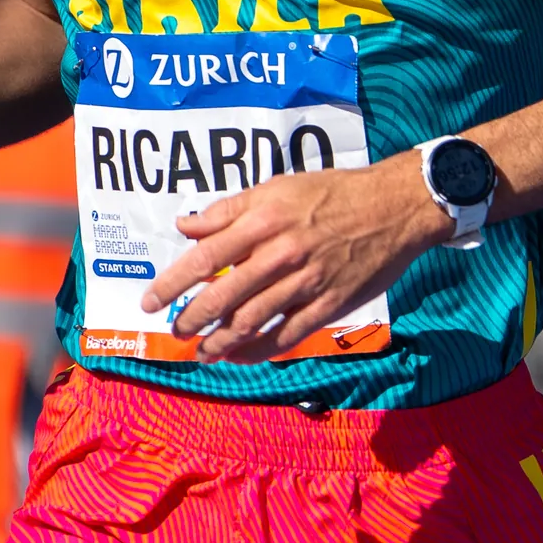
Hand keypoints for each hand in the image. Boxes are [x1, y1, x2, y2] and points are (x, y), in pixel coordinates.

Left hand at [145, 157, 441, 359]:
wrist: (393, 208)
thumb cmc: (332, 193)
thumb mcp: (277, 188)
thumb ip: (228, 210)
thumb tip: (186, 227)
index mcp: (263, 221)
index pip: (204, 258)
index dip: (171, 284)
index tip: (149, 301)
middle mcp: (280, 254)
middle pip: (222, 297)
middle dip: (191, 320)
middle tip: (176, 331)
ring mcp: (305, 284)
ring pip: (250, 323)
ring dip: (219, 343)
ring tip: (202, 352)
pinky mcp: (327, 306)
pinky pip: (285, 336)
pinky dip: (258, 350)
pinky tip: (240, 354)